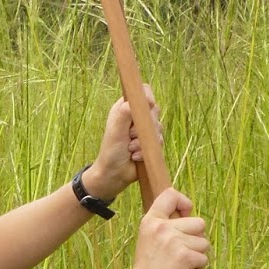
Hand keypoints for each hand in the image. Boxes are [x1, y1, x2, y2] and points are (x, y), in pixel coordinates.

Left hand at [85, 85, 163, 200]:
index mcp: (125, 108)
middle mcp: (136, 117)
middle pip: (154, 110)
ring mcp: (144, 130)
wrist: (113, 175)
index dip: (147, 98)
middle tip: (130, 136)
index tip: (148, 106)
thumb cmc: (110, 152)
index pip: (143, 92)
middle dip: (145, 126)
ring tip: (131, 149)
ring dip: (144, 141)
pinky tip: (136, 157)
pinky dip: (147, 150)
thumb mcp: (115, 132)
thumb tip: (134, 100)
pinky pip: (159, 142)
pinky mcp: (151, 142)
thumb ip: (124, 115)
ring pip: (158, 127)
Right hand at [126, 188, 209, 268]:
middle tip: (182, 250)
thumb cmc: (147, 266)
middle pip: (199, 222)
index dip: (184, 203)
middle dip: (196, 238)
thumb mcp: (148, 236)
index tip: (184, 215)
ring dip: (198, 255)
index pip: (171, 194)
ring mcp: (174, 242)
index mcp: (151, 220)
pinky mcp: (185, 257)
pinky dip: (199, 268)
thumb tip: (187, 214)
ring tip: (182, 263)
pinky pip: (204, 258)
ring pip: (204, 242)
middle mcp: (163, 227)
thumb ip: (164, 223)